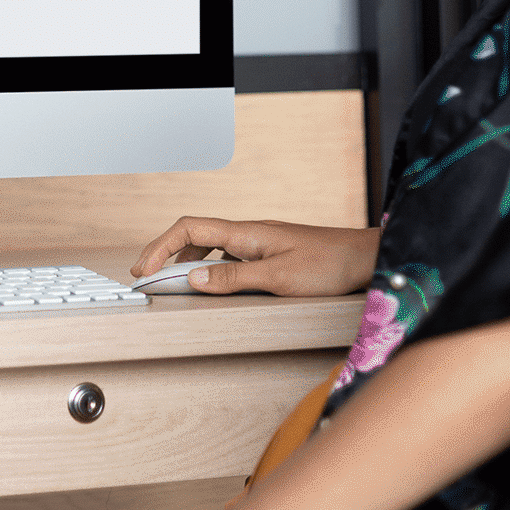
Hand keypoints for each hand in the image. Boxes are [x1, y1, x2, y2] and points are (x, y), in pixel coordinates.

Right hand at [130, 217, 379, 296]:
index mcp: (246, 233)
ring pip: (210, 242)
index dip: (159, 246)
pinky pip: (228, 253)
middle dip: (165, 252)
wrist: (366, 258)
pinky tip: (212, 280)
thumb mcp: (279, 277)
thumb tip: (193, 278)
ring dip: (186, 258)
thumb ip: (234, 278)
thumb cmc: (330, 265)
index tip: (144, 270)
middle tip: (148, 276)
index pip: (188, 228)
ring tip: (173, 280)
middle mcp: (249, 232)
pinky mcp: (270, 252)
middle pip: (193, 232)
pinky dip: (209, 264)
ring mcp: (259, 241)